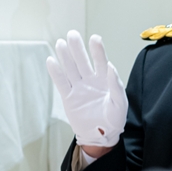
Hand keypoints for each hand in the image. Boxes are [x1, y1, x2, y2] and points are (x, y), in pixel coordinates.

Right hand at [46, 32, 127, 150]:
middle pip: (82, 61)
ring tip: (60, 43)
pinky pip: (61, 83)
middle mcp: (90, 81)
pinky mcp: (69, 98)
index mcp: (104, 80)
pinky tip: (51, 60)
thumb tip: (110, 66)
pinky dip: (56, 73)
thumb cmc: (114, 119)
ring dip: (65, 57)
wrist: (102, 136)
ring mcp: (78, 88)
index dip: (97, 50)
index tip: (95, 38)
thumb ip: (116, 85)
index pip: (100, 61)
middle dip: (77, 48)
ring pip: (70, 69)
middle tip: (72, 34)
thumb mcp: (120, 104)